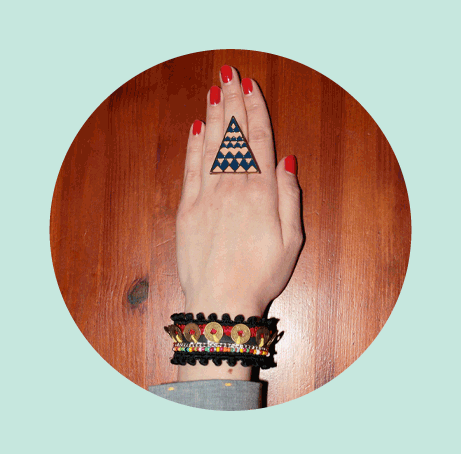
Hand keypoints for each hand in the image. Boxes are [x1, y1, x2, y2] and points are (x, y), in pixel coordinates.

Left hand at [176, 66, 302, 319]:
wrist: (222, 301)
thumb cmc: (262, 274)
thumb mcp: (292, 240)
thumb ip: (290, 196)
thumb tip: (287, 159)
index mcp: (262, 192)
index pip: (259, 140)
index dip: (256, 110)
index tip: (251, 87)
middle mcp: (234, 187)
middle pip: (233, 135)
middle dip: (233, 101)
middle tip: (230, 73)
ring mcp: (207, 196)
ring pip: (210, 146)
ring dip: (213, 115)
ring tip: (214, 90)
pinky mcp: (187, 209)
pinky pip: (190, 170)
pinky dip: (192, 147)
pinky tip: (195, 128)